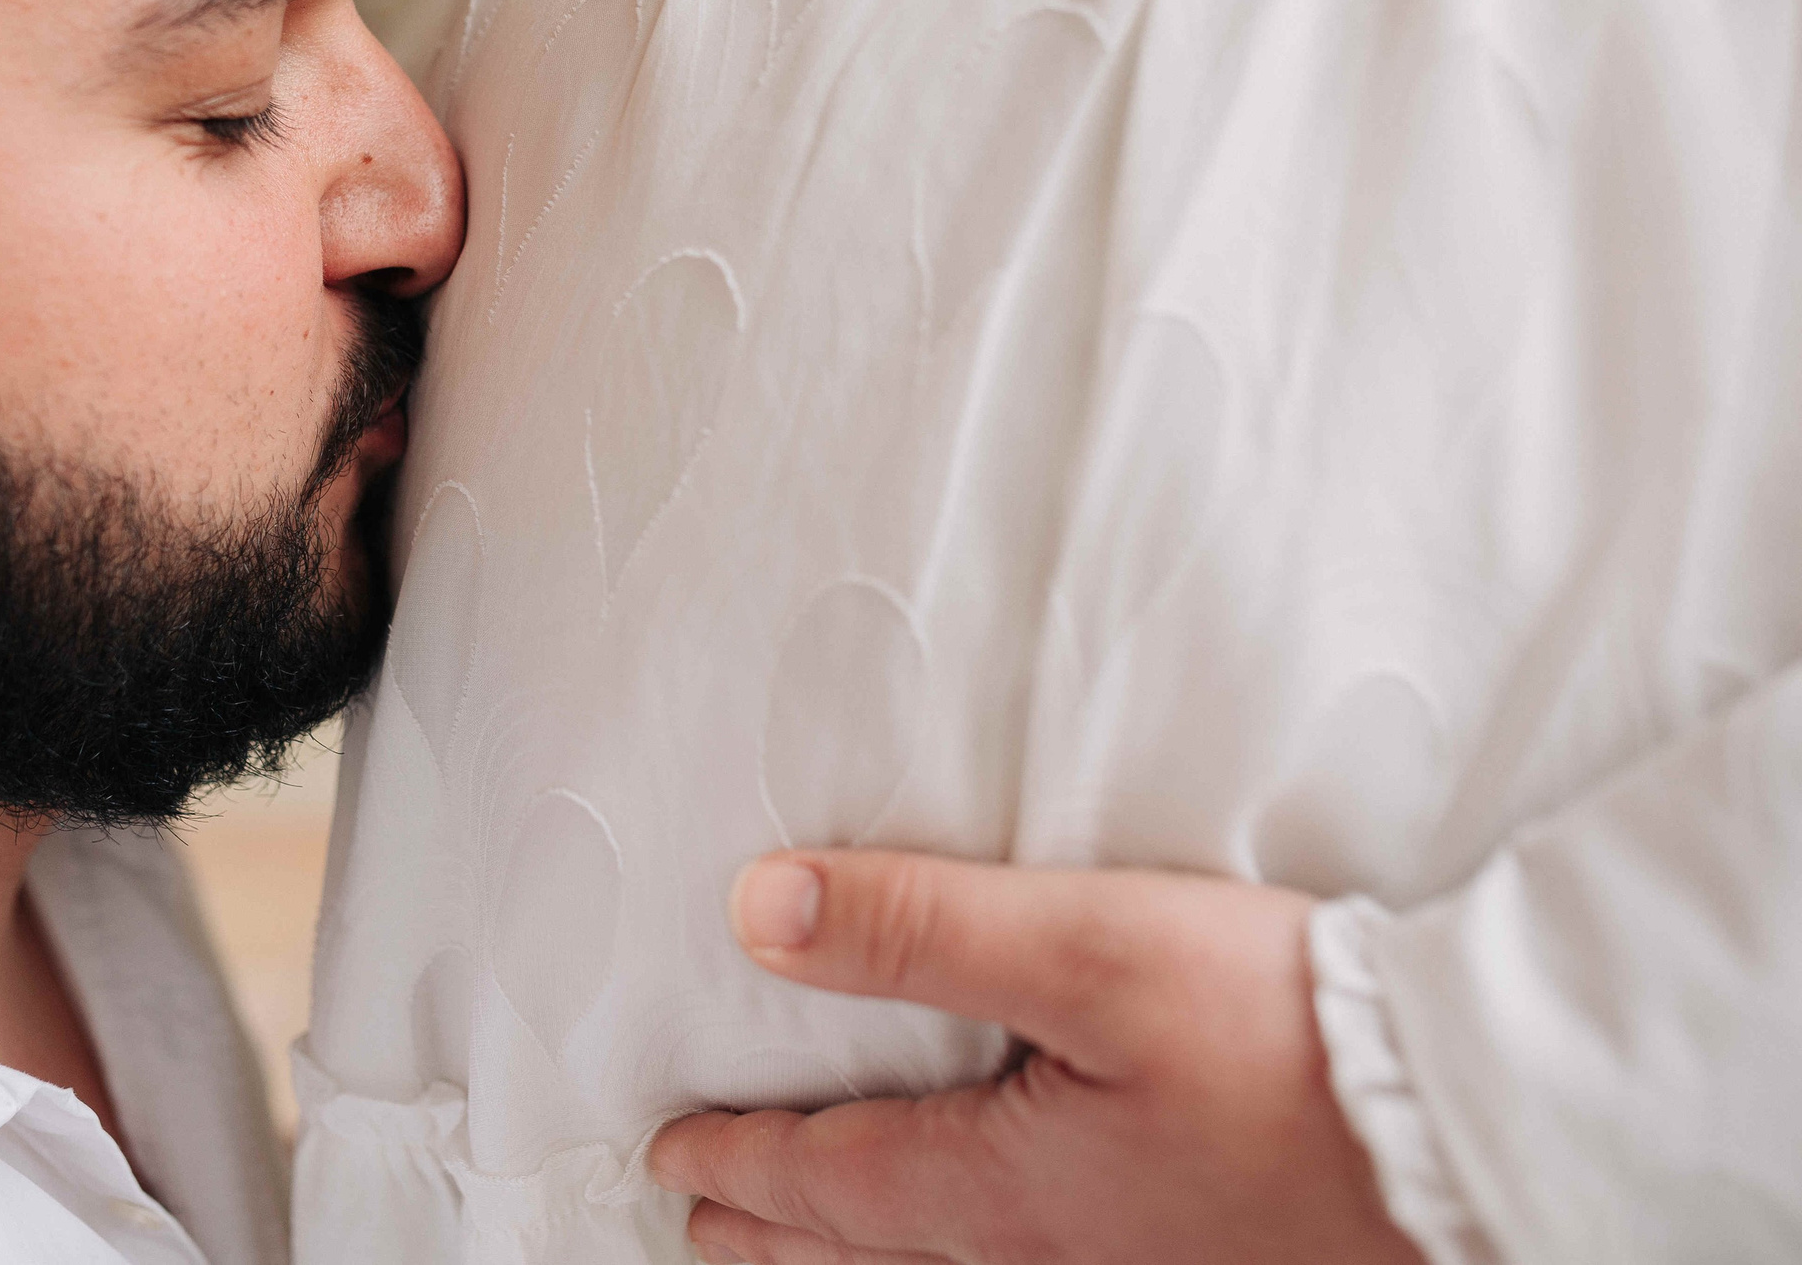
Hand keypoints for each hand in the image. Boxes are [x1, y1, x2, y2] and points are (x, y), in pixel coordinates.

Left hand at [645, 852, 1426, 1264]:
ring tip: (812, 1257)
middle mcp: (1055, 1254)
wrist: (1470, 1130)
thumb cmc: (1285, 1036)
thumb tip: (760, 911)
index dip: (744, 1161)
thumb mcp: (1085, 948)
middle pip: (876, 1254)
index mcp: (1007, 1184)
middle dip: (779, 1237)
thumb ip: (917, 927)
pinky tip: (998, 1250)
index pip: (834, 1177)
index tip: (672, 1155)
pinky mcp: (1202, 1264)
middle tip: (703, 1226)